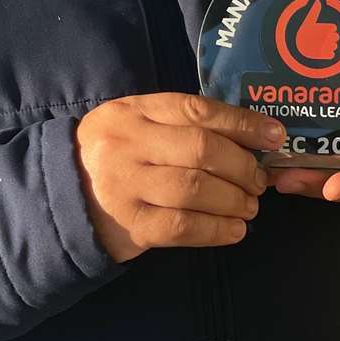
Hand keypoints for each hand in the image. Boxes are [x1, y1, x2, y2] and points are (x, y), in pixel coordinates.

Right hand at [75, 93, 285, 261]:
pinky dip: (216, 230)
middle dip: (242, 166)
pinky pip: (183, 227)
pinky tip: (234, 230)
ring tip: (249, 206)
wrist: (64, 192)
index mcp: (135, 111)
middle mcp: (128, 144)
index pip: (197, 110)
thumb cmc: (116, 152)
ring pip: (195, 190)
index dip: (242, 123)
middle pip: (201, 150)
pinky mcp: (130, 225)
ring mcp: (127, 186)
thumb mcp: (139, 122)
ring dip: (235, 200)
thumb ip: (184, 123)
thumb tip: (251, 134)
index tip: (275, 136)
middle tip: (260, 180)